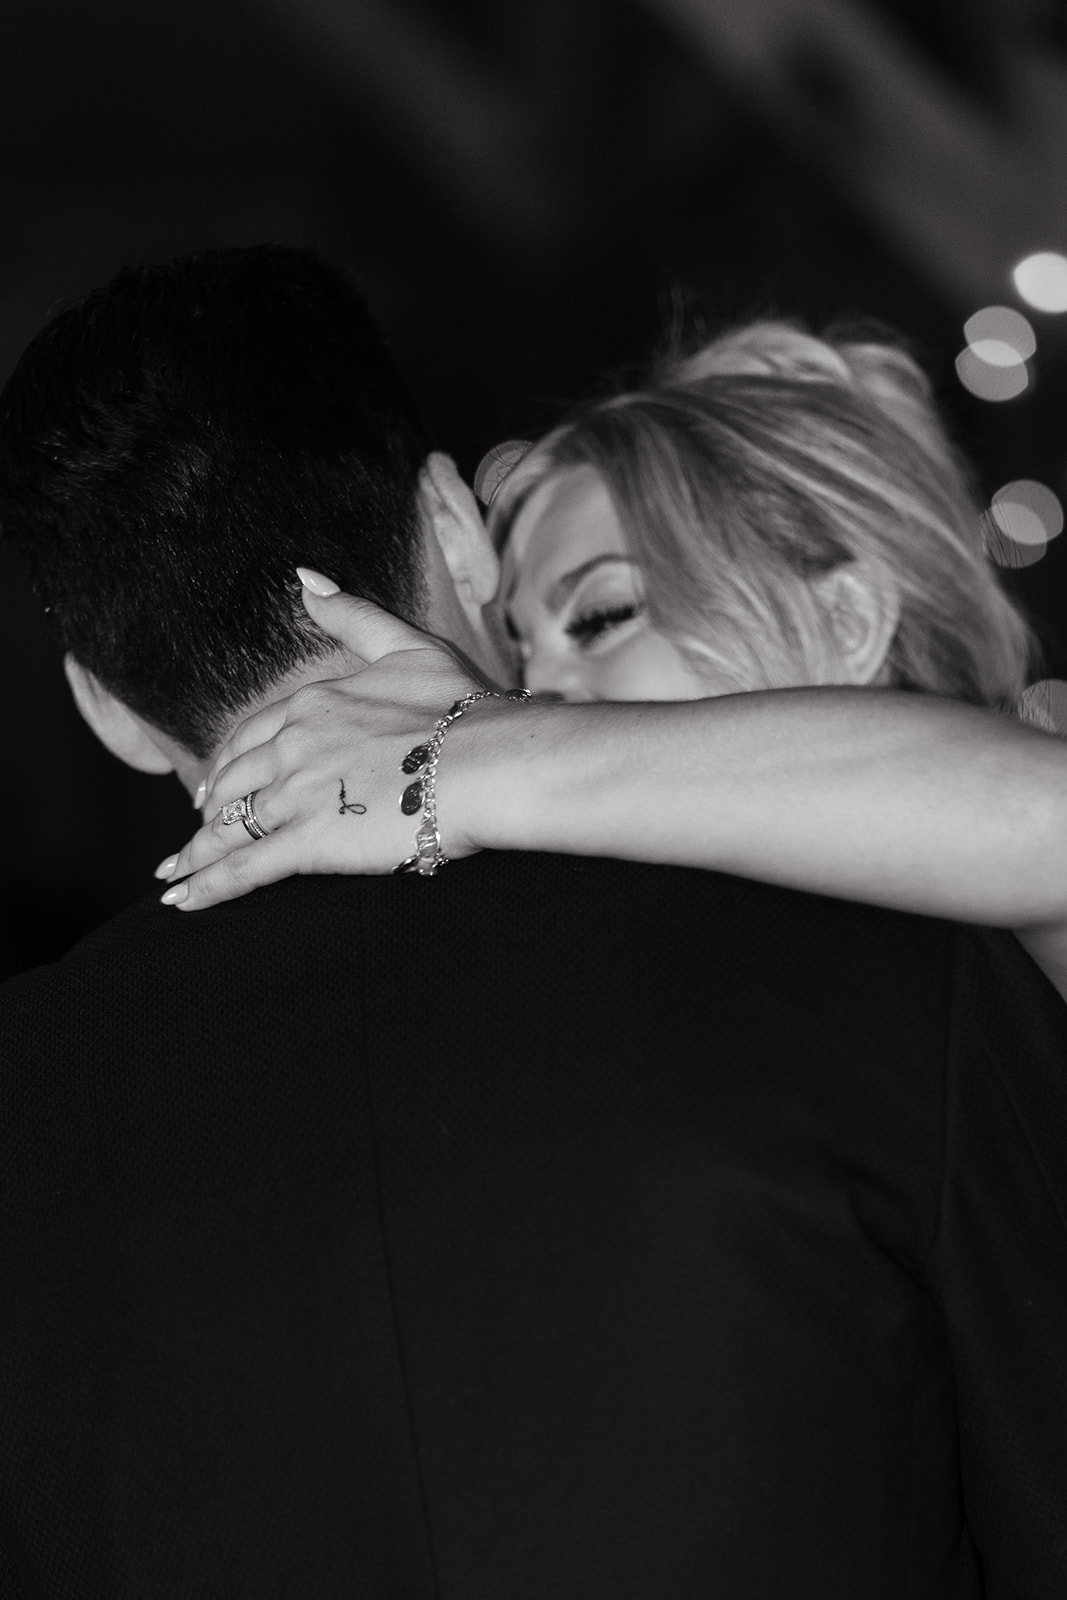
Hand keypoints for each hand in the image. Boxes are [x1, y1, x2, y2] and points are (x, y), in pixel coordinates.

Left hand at [156, 576, 482, 908]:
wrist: (491, 762)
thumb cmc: (463, 708)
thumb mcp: (407, 646)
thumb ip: (352, 616)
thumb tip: (304, 579)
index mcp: (314, 703)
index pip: (253, 735)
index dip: (232, 759)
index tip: (219, 779)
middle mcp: (294, 746)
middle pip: (232, 781)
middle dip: (210, 806)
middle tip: (199, 826)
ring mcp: (297, 795)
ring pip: (228, 826)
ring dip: (197, 853)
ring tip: (176, 873)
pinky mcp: (309, 842)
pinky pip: (243, 868)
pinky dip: (207, 886)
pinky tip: (183, 900)